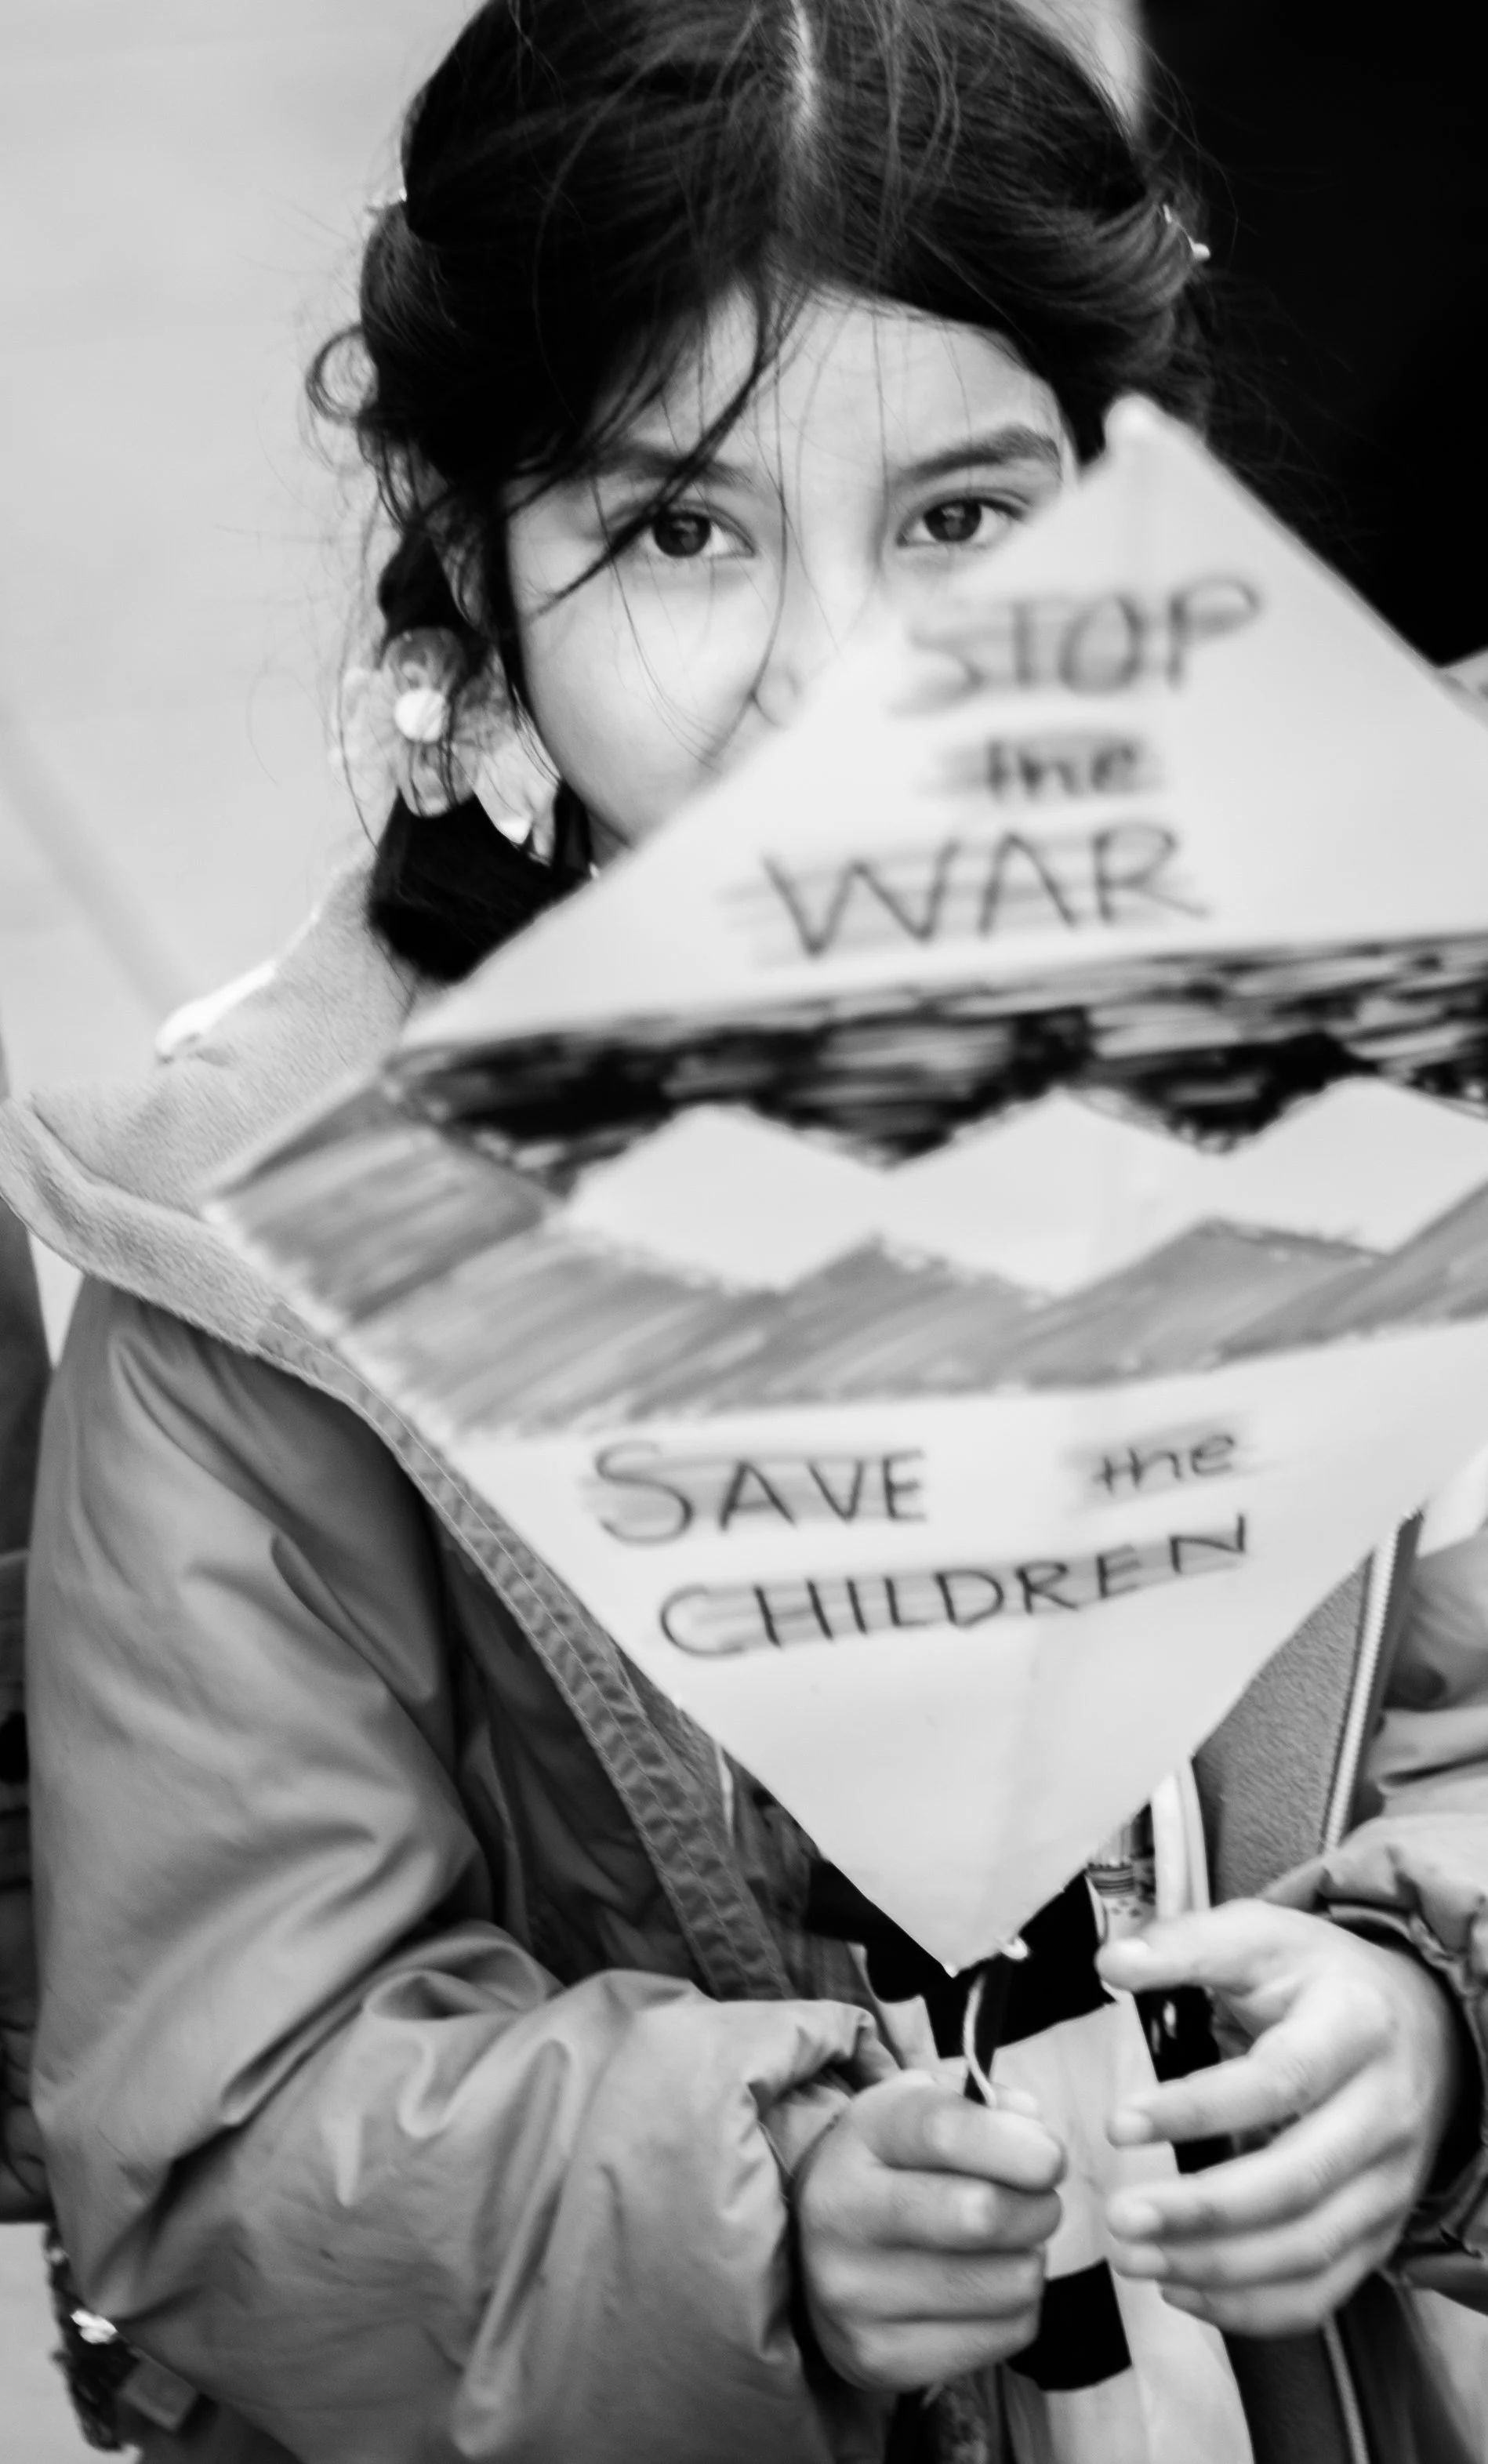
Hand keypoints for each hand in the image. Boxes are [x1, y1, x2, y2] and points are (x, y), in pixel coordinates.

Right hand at [794, 2071, 1064, 2388]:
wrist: (818, 2252)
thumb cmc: (897, 2168)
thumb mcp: (926, 2111)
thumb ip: (987, 2107)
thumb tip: (1035, 2130)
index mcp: (859, 2137)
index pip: (942, 2132)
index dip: (1015, 2143)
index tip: (1051, 2157)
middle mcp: (842, 2214)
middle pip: (980, 2215)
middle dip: (1037, 2207)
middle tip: (1037, 2202)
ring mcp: (855, 2295)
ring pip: (1008, 2282)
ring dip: (1028, 2260)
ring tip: (1004, 2247)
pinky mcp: (880, 2358)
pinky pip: (1005, 2335)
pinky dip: (1016, 2310)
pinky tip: (985, 2289)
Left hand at [1098, 1900, 1463, 2335]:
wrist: (1423, 2025)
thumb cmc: (1320, 1980)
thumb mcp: (1262, 1938)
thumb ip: (1187, 1944)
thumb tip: (1110, 1962)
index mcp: (1354, 2026)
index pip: (1281, 2079)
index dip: (1198, 2107)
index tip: (1119, 2123)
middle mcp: (1385, 2112)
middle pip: (1299, 2180)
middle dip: (1204, 2209)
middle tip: (1121, 2216)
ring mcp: (1390, 2181)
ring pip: (1311, 2248)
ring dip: (1217, 2267)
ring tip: (1135, 2257)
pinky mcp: (1381, 2230)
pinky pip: (1324, 2289)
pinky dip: (1253, 2307)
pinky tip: (1183, 2289)